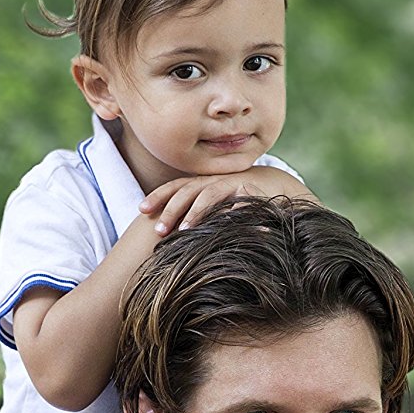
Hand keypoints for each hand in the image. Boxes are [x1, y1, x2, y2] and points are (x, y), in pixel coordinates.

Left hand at [139, 167, 314, 235]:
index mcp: (200, 184)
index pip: (175, 187)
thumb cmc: (239, 202)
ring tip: (182, 231)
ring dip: (192, 213)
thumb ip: (196, 214)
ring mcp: (229, 184)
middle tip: (159, 230)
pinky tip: (213, 224)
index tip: (141, 210)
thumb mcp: (214, 206)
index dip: (157, 197)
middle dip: (169, 209)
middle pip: (185, 190)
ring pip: (205, 195)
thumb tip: (170, 231)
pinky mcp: (248, 190)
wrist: (273, 187)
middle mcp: (211, 180)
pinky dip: (222, 211)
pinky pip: (232, 200)